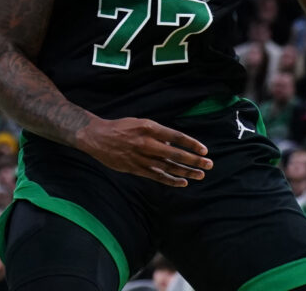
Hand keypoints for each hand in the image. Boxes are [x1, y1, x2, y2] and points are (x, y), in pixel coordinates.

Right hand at [80, 117, 210, 186]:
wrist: (97, 137)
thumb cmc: (120, 127)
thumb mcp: (140, 123)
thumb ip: (157, 133)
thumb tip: (174, 144)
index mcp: (149, 128)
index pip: (176, 137)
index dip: (192, 144)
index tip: (204, 150)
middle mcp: (147, 143)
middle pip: (176, 154)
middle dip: (194, 160)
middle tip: (209, 164)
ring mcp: (141, 157)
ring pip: (169, 167)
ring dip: (186, 172)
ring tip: (200, 175)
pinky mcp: (136, 169)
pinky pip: (157, 176)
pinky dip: (171, 180)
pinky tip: (183, 183)